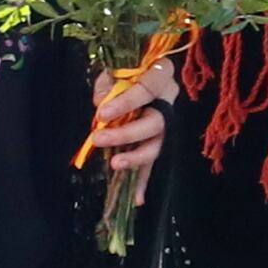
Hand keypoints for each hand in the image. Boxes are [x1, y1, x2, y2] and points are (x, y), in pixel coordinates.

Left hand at [87, 55, 177, 200]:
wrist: (143, 70)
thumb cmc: (127, 67)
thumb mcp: (116, 67)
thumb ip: (108, 83)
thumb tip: (101, 104)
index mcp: (163, 75)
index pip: (149, 88)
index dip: (126, 102)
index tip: (101, 113)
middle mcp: (169, 102)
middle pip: (155, 124)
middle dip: (126, 134)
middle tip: (98, 138)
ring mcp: (166, 124)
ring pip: (156, 145)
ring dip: (136, 158)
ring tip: (115, 165)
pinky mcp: (157, 141)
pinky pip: (151, 162)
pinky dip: (142, 182)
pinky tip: (136, 200)